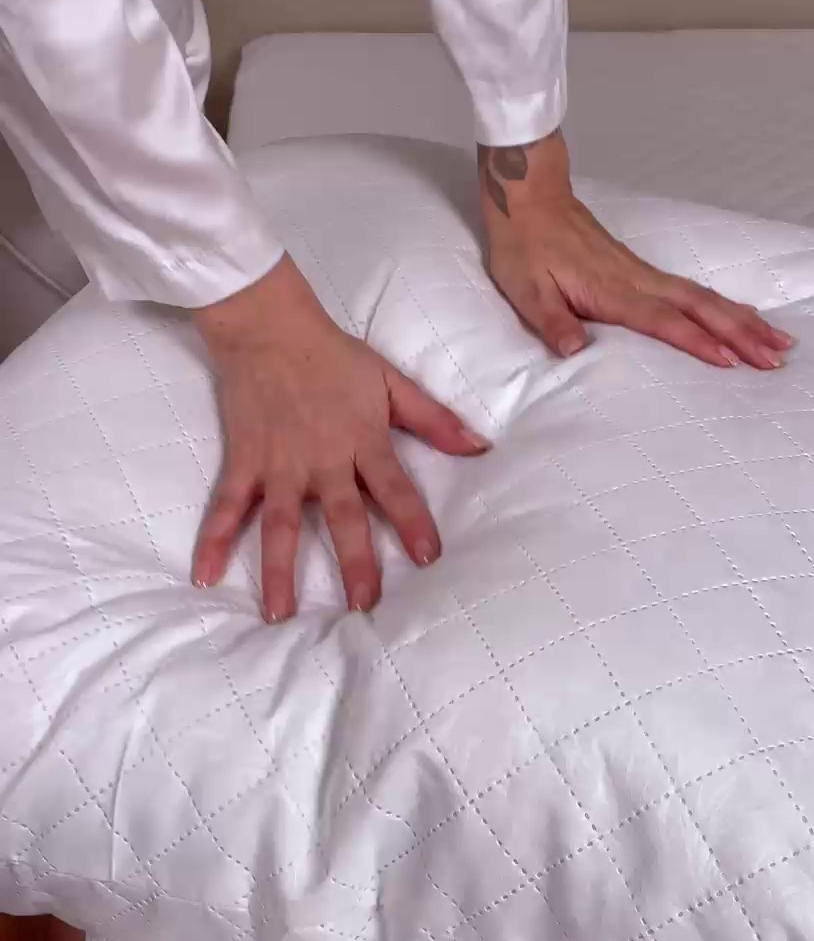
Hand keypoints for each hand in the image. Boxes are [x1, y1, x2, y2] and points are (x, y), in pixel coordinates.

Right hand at [191, 256, 487, 621]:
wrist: (267, 325)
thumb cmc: (333, 354)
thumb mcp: (390, 380)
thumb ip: (433, 417)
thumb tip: (480, 445)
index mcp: (362, 440)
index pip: (395, 488)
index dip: (412, 521)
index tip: (428, 557)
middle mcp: (321, 459)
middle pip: (341, 517)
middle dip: (354, 562)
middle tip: (362, 606)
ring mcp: (278, 464)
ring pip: (279, 524)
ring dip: (279, 570)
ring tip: (280, 615)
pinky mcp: (243, 460)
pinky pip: (226, 506)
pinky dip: (213, 539)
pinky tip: (205, 577)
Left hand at [478, 131, 792, 368]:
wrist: (529, 197)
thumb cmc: (524, 245)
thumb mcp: (525, 288)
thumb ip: (553, 321)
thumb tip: (574, 351)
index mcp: (611, 290)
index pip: (662, 320)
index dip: (696, 341)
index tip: (730, 361)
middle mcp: (637, 280)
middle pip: (699, 307)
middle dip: (741, 333)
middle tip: (777, 357)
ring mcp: (643, 273)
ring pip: (703, 298)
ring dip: (742, 320)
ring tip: (778, 341)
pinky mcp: (641, 270)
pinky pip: (692, 291)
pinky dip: (723, 307)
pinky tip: (740, 317)